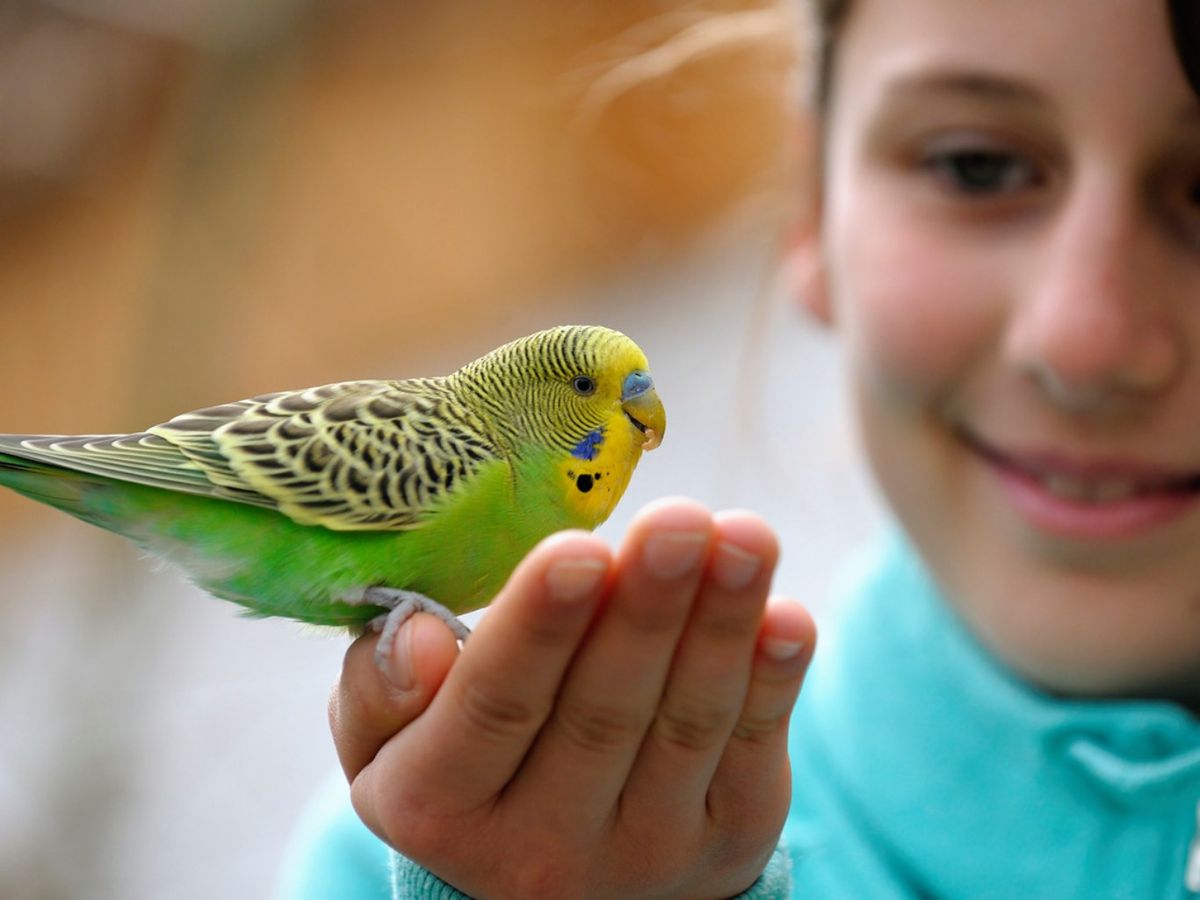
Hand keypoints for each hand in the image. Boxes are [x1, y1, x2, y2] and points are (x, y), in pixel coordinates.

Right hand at [329, 497, 814, 899]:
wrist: (553, 875)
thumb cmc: (464, 763)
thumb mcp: (387, 742)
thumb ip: (380, 689)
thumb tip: (420, 637)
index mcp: (441, 807)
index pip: (494, 708)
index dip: (538, 629)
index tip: (577, 549)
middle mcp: (542, 848)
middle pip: (602, 714)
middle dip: (645, 611)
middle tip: (676, 521)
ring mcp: (644, 853)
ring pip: (687, 726)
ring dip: (721, 626)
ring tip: (744, 537)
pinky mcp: (725, 840)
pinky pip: (753, 754)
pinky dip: (774, 681)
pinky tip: (787, 615)